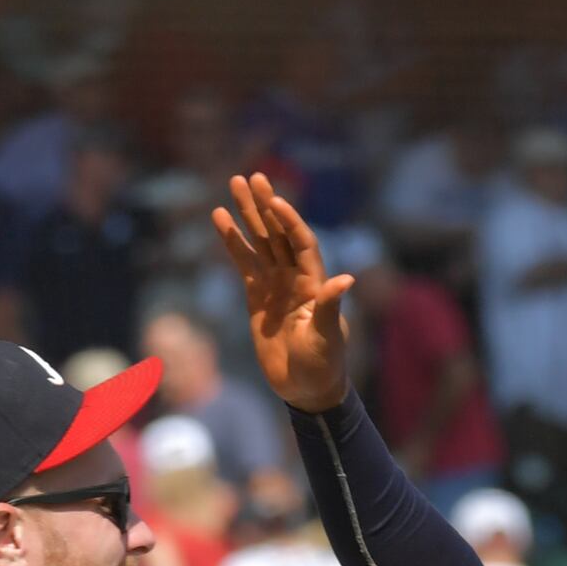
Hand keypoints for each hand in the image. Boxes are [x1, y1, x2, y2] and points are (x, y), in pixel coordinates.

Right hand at [214, 171, 355, 411]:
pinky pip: (243, 262)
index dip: (289, 221)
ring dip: (248, 214)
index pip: (301, 243)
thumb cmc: (323, 365)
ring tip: (233, 185)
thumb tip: (346, 278)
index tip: (276, 199)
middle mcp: (296, 277)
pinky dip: (232, 241)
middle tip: (252, 176)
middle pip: (278, 234)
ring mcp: (276, 284)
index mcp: (314, 283)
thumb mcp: (327, 338)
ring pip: (260, 242)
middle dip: (265, 205)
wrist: (305, 388)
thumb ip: (330, 307)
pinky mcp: (257, 296)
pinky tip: (220, 218)